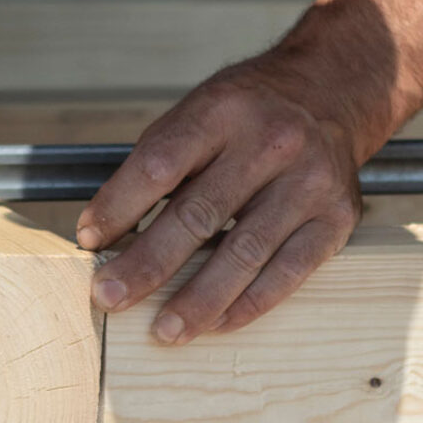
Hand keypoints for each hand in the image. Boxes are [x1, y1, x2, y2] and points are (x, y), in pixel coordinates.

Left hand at [76, 62, 362, 343]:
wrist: (332, 91)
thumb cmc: (248, 112)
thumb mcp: (199, 111)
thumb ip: (157, 165)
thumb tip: (105, 234)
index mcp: (223, 110)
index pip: (160, 165)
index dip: (118, 206)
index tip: (87, 241)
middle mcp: (270, 143)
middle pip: (198, 214)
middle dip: (147, 263)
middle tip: (109, 297)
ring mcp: (308, 183)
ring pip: (244, 252)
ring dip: (199, 299)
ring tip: (165, 330)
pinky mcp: (335, 219)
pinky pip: (288, 272)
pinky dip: (249, 303)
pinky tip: (217, 324)